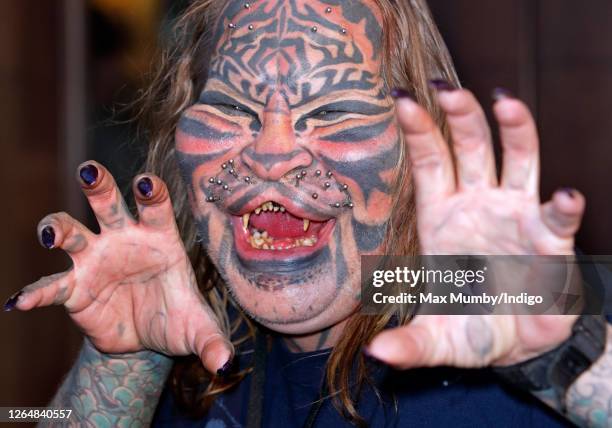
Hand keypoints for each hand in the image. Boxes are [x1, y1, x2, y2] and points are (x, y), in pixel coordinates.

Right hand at [5, 161, 231, 372]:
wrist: (144, 340)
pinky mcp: (73, 287)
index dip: (151, 192)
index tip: (145, 184)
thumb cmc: (174, 319)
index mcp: (159, 239)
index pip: (156, 208)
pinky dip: (36, 293)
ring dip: (57, 227)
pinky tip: (21, 303)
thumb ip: (211, 342)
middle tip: (89, 172)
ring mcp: (94, 259)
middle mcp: (124, 239)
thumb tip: (224, 364)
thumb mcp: (196, 330)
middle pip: (108, 203)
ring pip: (71, 231)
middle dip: (98, 185)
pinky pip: (51, 286)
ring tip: (50, 235)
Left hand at [368, 85, 584, 367]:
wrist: (516, 345)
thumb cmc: (470, 329)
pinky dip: (562, 208)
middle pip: (470, 147)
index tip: (401, 99)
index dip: (417, 130)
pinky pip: (557, 217)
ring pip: (517, 161)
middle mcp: (477, 205)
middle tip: (446, 88)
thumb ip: (410, 345)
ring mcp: (515, 215)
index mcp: (441, 216)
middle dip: (459, 116)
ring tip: (506, 102)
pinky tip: (564, 198)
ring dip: (514, 131)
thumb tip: (378, 357)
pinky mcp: (549, 239)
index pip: (428, 163)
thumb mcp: (436, 341)